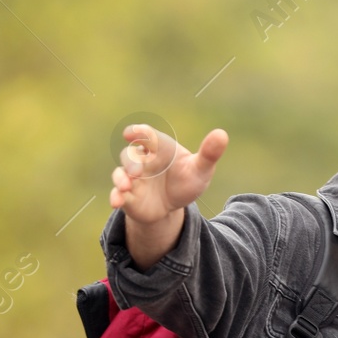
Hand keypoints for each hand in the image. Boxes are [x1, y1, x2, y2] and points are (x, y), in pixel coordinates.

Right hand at [108, 123, 226, 224]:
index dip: (138, 132)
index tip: (132, 133)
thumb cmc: (187, 179)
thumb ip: (209, 153)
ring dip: (120, 178)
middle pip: (130, 154)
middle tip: (137, 171)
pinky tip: (116, 202)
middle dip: (131, 161)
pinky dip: (115, 196)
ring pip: (120, 173)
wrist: (176, 204)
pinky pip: (117, 194)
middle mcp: (142, 160)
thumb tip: (222, 134)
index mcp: (159, 147)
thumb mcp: (201, 169)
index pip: (146, 135)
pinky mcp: (128, 195)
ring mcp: (132, 178)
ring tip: (126, 185)